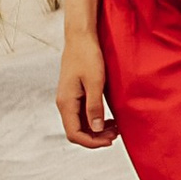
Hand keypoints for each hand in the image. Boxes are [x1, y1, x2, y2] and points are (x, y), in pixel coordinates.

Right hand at [57, 30, 116, 144]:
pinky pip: (82, 114)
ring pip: (80, 124)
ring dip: (96, 130)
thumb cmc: (87, 55)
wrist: (80, 37)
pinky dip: (94, 120)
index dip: (92, 142)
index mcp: (66, 102)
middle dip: (96, 137)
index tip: (110, 140)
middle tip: (116, 134)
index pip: (75, 134)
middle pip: (77, 132)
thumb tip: (96, 130)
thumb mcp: (95, 82)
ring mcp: (68, 99)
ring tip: (115, 128)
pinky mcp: (74, 93)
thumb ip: (95, 107)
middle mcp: (64, 103)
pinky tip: (108, 118)